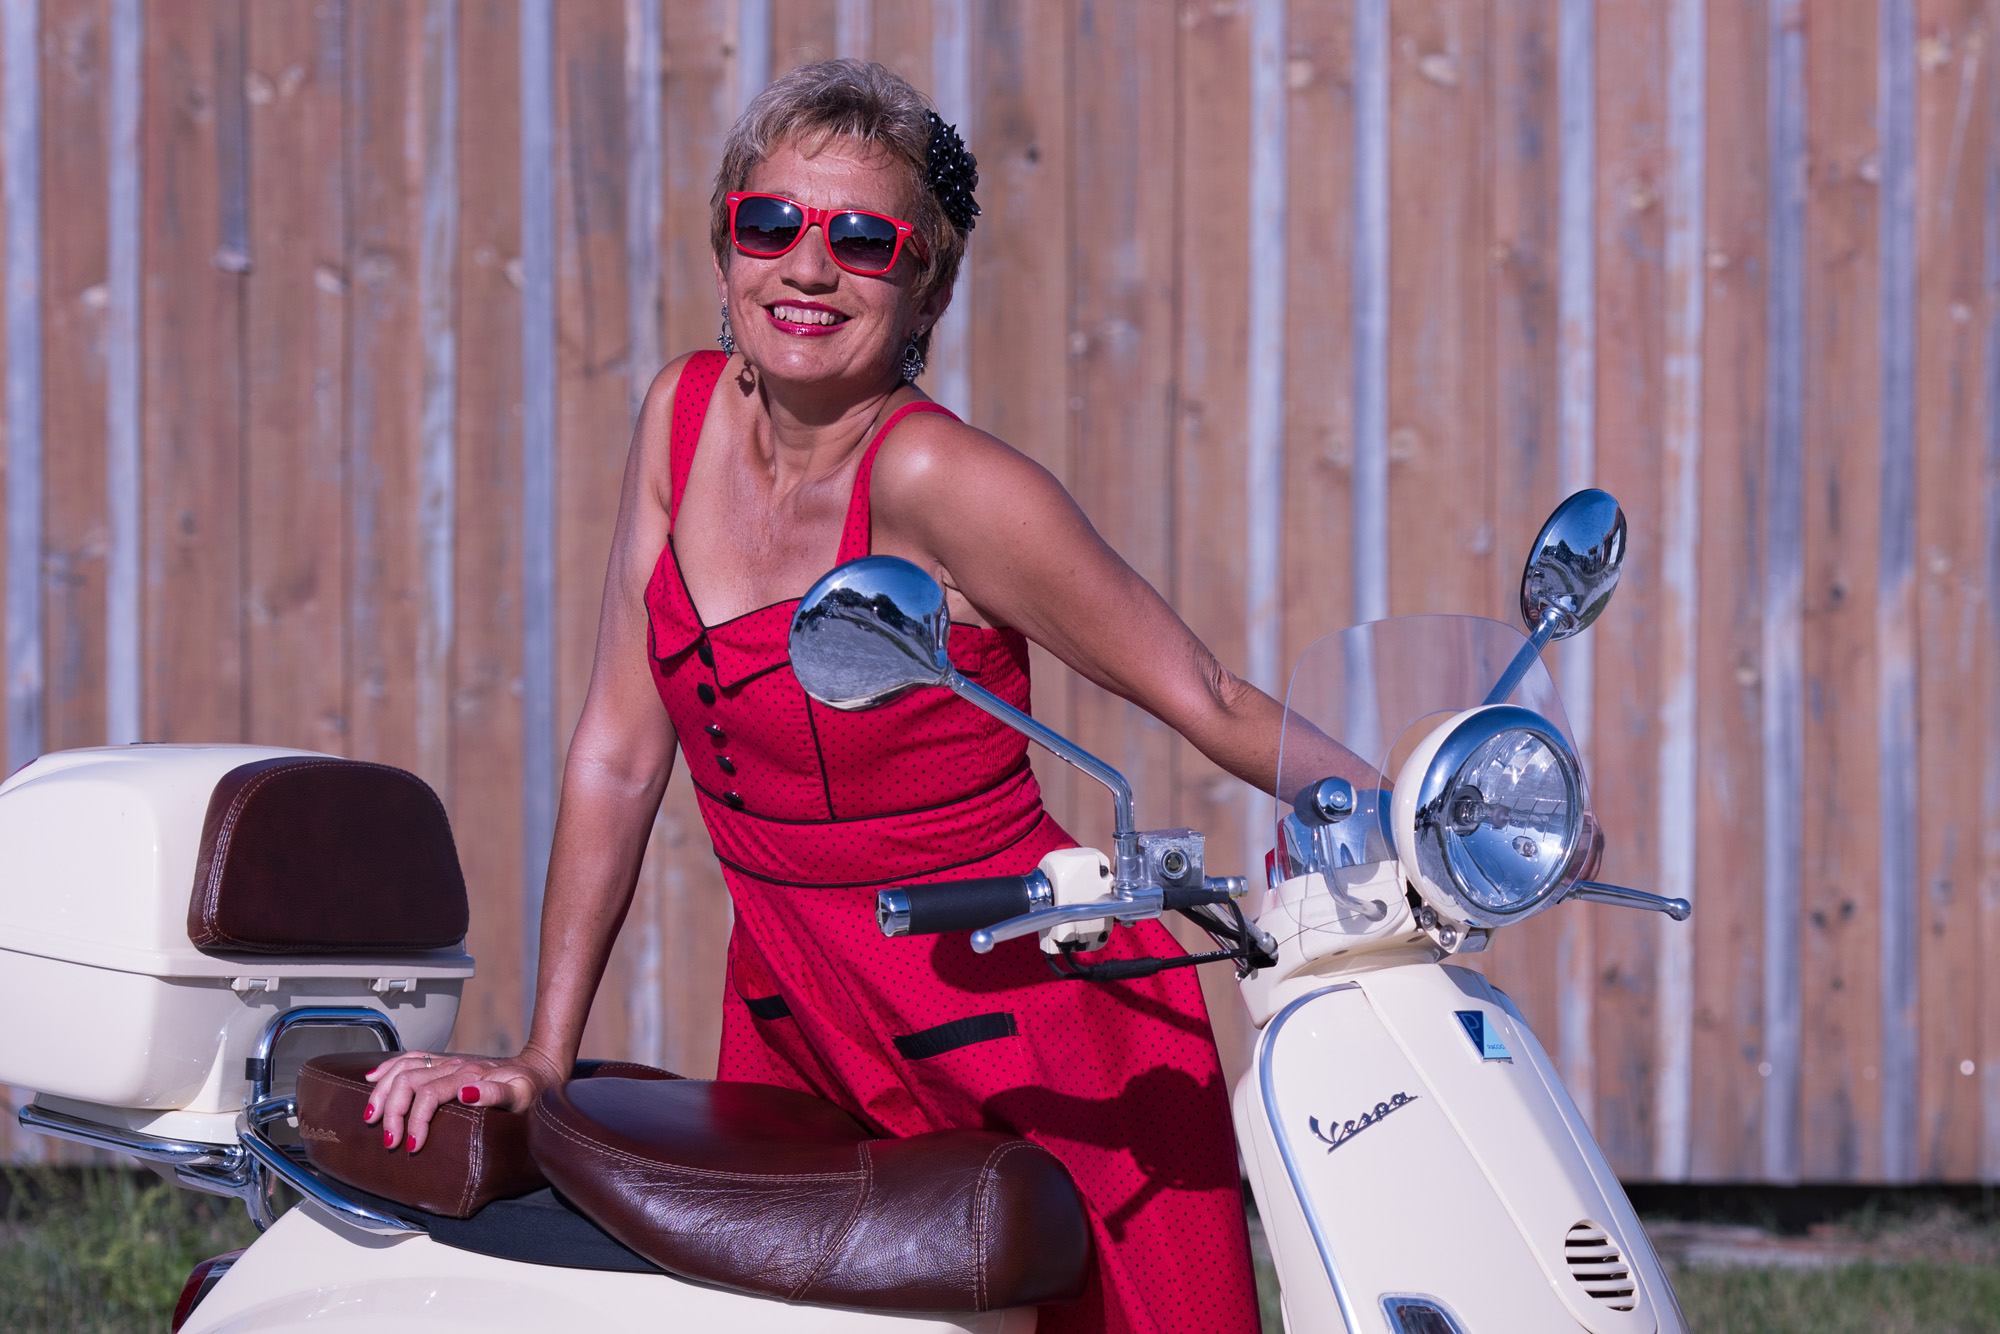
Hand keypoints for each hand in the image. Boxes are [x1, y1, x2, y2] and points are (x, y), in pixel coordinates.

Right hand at [361, 1046, 566, 1153]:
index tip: (413, 1146)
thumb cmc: (531, 1088)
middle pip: (407, 1081)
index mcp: (468, 1075)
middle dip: (392, 1112)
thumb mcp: (522, 1094)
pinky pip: (410, 1059)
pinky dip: (388, 1067)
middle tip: (390, 1140)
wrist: (539, 1070)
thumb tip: (467, 1092)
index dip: (415, 1121)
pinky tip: (374, 1078)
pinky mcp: (444, 1063)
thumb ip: (497, 1093)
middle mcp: (453, 1065)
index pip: (428, 1095)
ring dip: (383, 1092)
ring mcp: (447, 1062)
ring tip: (372, 1117)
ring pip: (402, 1069)